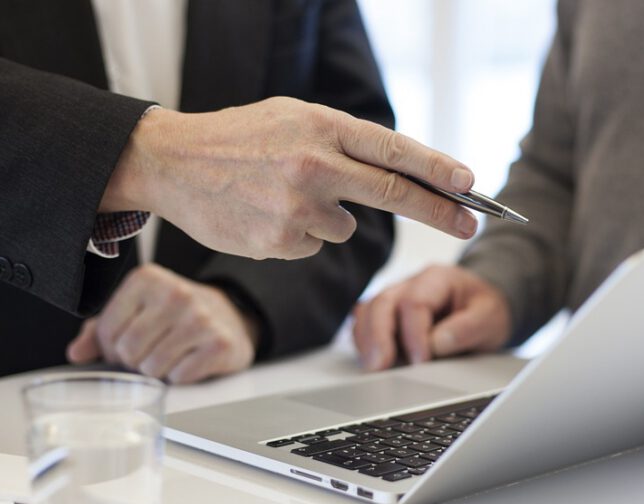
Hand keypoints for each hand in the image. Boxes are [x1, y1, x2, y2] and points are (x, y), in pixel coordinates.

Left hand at [66, 264, 257, 383]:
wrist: (229, 316)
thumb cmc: (173, 316)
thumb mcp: (136, 311)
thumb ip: (100, 330)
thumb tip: (76, 353)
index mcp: (146, 279)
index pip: (107, 331)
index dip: (111, 348)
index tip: (127, 343)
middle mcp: (175, 293)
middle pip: (128, 351)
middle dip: (134, 361)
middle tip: (149, 353)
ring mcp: (200, 318)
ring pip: (152, 368)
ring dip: (156, 371)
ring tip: (170, 355)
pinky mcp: (220, 344)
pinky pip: (180, 377)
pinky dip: (180, 376)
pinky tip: (189, 360)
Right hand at [100, 97, 478, 259]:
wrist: (172, 162)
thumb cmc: (239, 137)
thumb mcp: (293, 118)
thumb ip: (342, 141)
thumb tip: (398, 171)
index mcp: (321, 126)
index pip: (394, 150)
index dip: (438, 170)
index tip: (470, 184)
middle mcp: (314, 165)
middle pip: (394, 194)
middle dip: (440, 211)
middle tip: (471, 223)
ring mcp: (297, 207)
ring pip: (345, 226)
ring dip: (329, 217)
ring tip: (283, 194)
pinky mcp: (279, 241)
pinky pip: (313, 245)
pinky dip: (299, 234)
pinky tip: (266, 213)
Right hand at [352, 265, 510, 370]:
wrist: (482, 307)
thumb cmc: (484, 310)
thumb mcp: (490, 317)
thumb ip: (467, 328)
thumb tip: (437, 343)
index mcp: (437, 278)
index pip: (414, 302)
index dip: (414, 334)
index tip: (421, 361)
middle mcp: (410, 284)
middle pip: (382, 303)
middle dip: (378, 336)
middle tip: (380, 366)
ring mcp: (395, 298)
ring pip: (367, 311)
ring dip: (367, 340)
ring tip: (372, 367)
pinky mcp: (387, 315)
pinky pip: (364, 323)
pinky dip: (364, 342)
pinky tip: (371, 360)